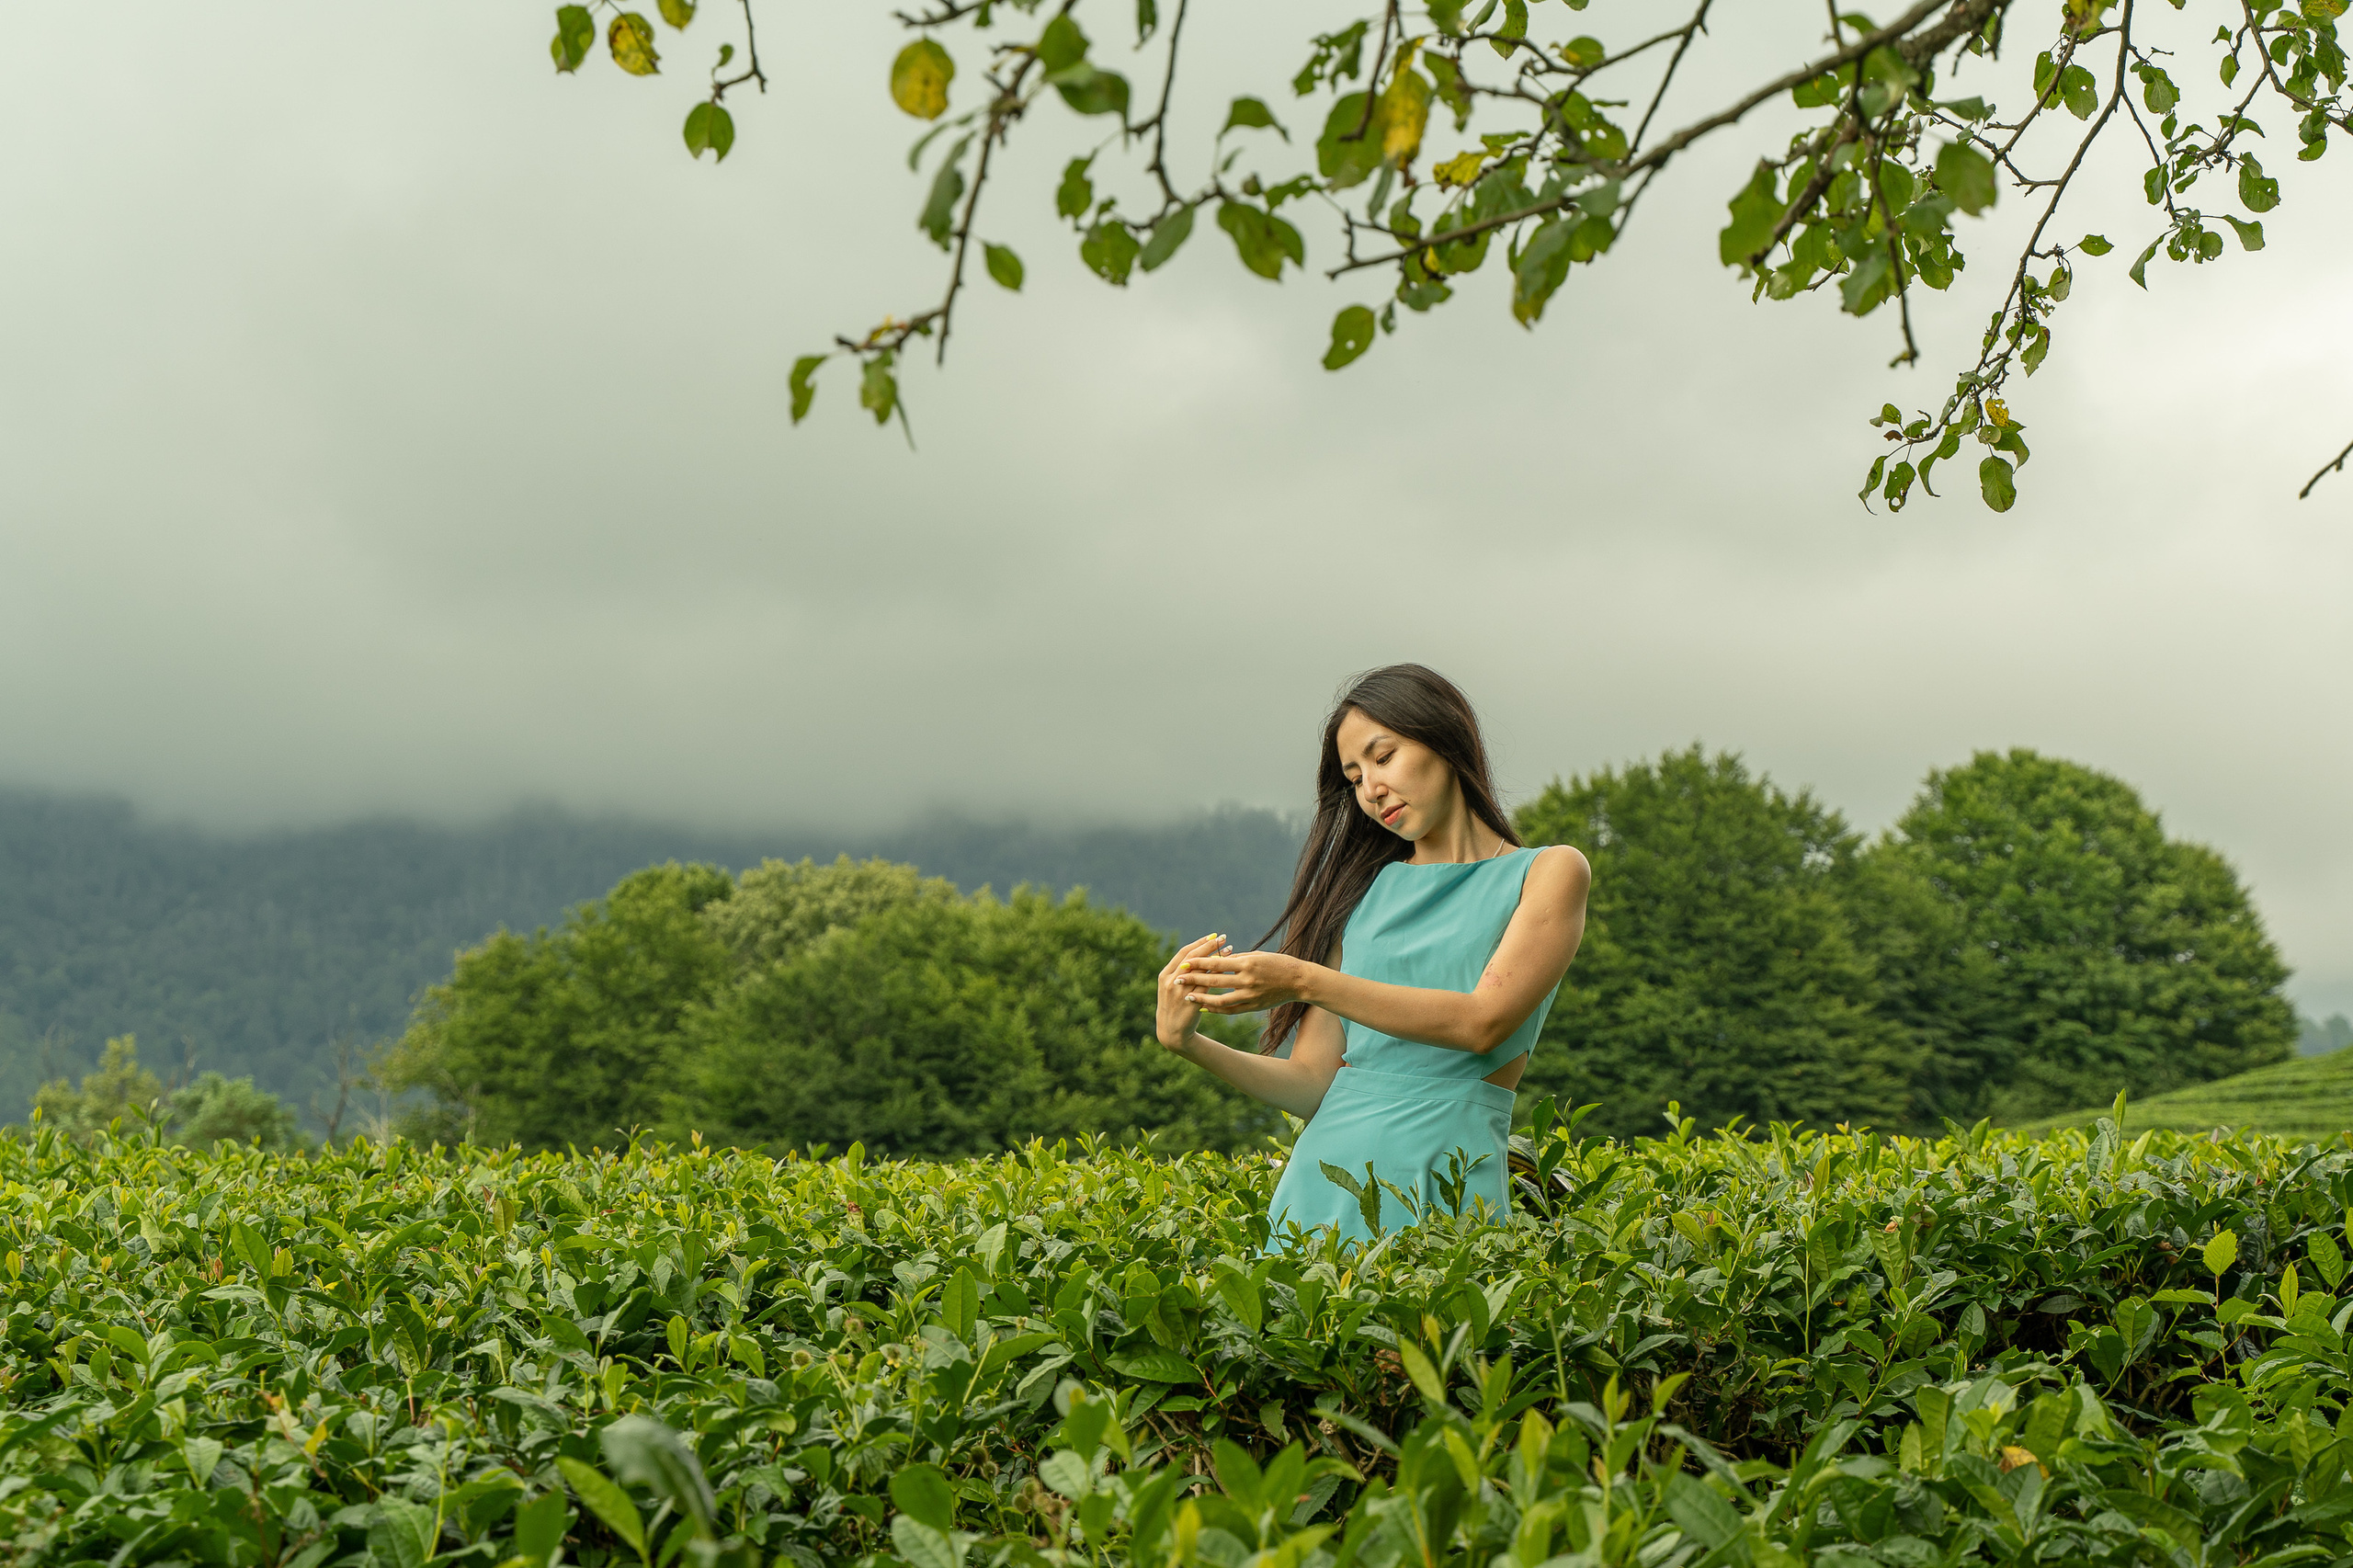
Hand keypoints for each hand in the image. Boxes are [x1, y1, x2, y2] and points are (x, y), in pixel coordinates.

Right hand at [1155, 933, 1229, 1050]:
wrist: (1172, 1032)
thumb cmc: (1174, 1007)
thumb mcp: (1172, 988)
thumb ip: (1181, 973)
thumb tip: (1198, 954)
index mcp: (1165, 975)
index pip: (1184, 953)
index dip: (1199, 943)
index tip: (1212, 935)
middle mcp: (1171, 981)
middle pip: (1193, 958)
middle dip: (1209, 946)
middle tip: (1223, 938)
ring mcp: (1181, 992)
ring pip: (1202, 970)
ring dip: (1217, 958)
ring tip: (1230, 949)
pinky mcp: (1192, 1002)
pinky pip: (1208, 984)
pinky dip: (1218, 974)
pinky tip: (1229, 968)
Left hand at [1175, 949, 1316, 1013]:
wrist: (1300, 981)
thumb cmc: (1279, 963)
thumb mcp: (1258, 956)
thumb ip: (1238, 959)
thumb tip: (1218, 959)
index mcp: (1248, 963)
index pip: (1218, 963)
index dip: (1200, 963)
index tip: (1185, 962)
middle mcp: (1248, 979)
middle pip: (1215, 980)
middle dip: (1194, 980)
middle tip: (1178, 979)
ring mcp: (1251, 995)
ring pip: (1220, 999)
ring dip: (1202, 999)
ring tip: (1187, 997)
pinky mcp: (1254, 1006)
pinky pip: (1231, 1010)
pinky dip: (1216, 1009)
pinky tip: (1205, 1008)